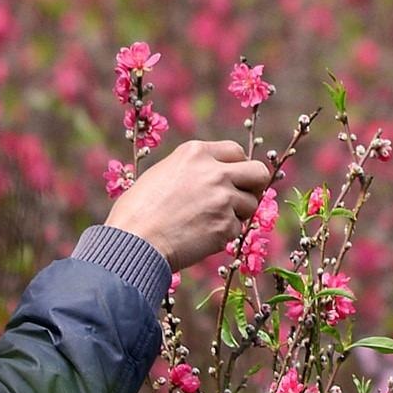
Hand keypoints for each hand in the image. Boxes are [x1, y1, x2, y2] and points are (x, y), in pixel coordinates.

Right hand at [106, 141, 271, 269]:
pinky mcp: (226, 226)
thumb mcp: (162, 173)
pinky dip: (223, 236)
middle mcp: (214, 171)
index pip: (236, 150)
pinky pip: (236, 230)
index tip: (234, 178)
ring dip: (238, 214)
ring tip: (211, 221)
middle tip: (244, 197)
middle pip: (258, 172)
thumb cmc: (137, 210)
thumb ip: (192, 170)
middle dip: (255, 185)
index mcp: (195, 152)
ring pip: (251, 204)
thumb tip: (213, 176)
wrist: (134, 241)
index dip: (237, 166)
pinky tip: (200, 237)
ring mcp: (223, 199)